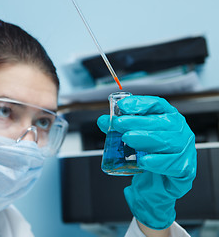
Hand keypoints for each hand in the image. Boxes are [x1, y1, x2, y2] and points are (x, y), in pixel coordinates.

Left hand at [97, 95, 196, 229]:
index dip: (140, 103)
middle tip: (119, 124)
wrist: (159, 185)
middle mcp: (179, 131)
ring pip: (168, 141)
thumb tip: (103, 121)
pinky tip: (144, 161)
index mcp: (168, 118)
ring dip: (145, 138)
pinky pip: (173, 163)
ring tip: (127, 138)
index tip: (122, 106)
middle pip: (161, 122)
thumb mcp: (131, 141)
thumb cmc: (148, 156)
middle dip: (138, 122)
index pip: (157, 105)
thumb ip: (118, 130)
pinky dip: (157, 161)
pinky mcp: (186, 168)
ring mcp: (185, 149)